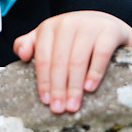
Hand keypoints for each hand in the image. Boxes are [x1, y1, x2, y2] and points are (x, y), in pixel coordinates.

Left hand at [12, 11, 131, 113]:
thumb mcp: (52, 38)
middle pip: (59, 61)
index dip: (43, 80)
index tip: (46, 100)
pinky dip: (94, 73)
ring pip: (77, 60)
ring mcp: (89, 25)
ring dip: (74, 86)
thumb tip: (22, 55)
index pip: (43, 57)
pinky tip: (89, 88)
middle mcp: (68, 23)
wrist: (109, 25)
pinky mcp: (109, 31)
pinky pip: (100, 54)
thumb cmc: (76, 37)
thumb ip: (31, 44)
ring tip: (73, 105)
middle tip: (59, 109)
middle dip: (58, 88)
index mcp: (50, 26)